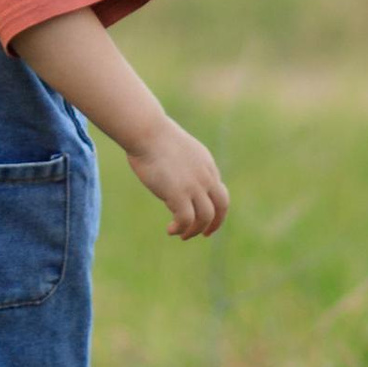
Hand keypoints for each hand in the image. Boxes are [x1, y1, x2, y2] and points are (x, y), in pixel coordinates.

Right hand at [125, 116, 228, 238]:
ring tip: (181, 234)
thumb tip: (174, 176)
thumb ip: (182, 164)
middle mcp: (205, 176)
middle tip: (204, 234)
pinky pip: (187, 220)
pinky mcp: (179, 194)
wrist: (146, 131)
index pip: (220, 192)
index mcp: (206, 164)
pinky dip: (181, 228)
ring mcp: (194, 185)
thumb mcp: (176, 149)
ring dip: (195, 230)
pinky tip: (171, 229)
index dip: (216, 209)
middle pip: (221, 206)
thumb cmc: (152, 137)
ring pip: (205, 217)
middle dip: (215, 223)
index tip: (206, 219)